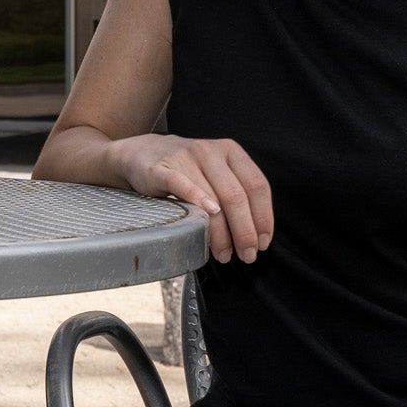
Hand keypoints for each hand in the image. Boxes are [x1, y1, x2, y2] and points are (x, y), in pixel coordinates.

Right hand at [112, 133, 271, 261]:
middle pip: (236, 196)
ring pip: (212, 198)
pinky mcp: (161, 168)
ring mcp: (185, 158)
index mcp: (230, 151)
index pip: (257, 186)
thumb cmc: (185, 170)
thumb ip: (235, 193)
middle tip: (246, 255)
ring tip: (223, 254)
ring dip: (221, 233)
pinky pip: (181, 185)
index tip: (263, 242)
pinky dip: (197, 199)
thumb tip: (256, 235)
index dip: (263, 217)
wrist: (142, 154)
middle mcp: (210, 151)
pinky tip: (206, 217)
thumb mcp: (215, 173)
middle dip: (245, 231)